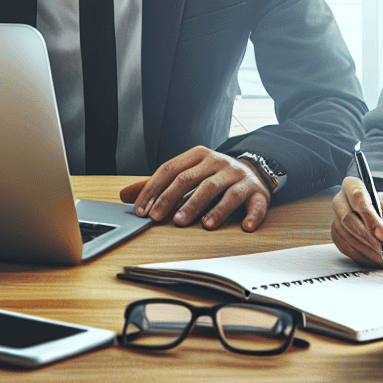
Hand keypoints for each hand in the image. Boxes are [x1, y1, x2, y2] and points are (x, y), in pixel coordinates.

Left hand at [119, 146, 271, 232]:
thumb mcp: (187, 174)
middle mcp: (218, 162)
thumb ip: (158, 185)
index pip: (170, 170)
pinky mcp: (258, 191)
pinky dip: (251, 215)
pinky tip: (245, 226)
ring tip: (202, 225)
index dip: (154, 190)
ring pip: (221, 190)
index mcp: (198, 156)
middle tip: (161, 218)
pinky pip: (256, 203)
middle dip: (175, 200)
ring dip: (211, 208)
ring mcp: (239, 176)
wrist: (253, 171)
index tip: (142, 211)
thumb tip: (124, 195)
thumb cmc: (213, 176)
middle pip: (192, 179)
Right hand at [331, 176, 382, 269]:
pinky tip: (378, 257)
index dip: (369, 216)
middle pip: (348, 219)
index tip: (382, 233)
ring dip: (369, 250)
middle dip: (369, 238)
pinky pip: (348, 249)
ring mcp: (337, 220)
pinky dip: (365, 256)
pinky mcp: (338, 237)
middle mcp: (341, 202)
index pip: (357, 196)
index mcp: (355, 186)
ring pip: (348, 237)